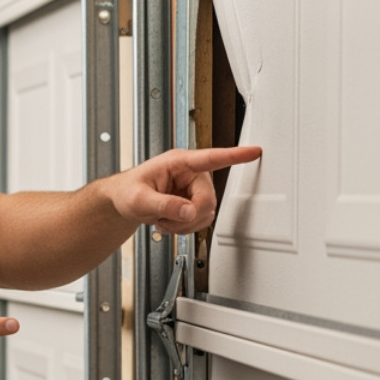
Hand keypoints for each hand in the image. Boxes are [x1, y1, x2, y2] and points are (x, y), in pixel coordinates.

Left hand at [107, 145, 262, 234]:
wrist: (125, 201)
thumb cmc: (128, 191)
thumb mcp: (139, 199)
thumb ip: (163, 204)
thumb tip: (188, 211)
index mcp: (178, 163)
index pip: (211, 158)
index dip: (234, 156)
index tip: (254, 151)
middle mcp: (191, 174)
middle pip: (207, 200)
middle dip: (186, 217)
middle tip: (164, 220)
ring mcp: (195, 189)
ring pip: (206, 214)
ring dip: (184, 225)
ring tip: (163, 220)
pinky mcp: (195, 202)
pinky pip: (201, 221)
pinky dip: (185, 228)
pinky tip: (169, 223)